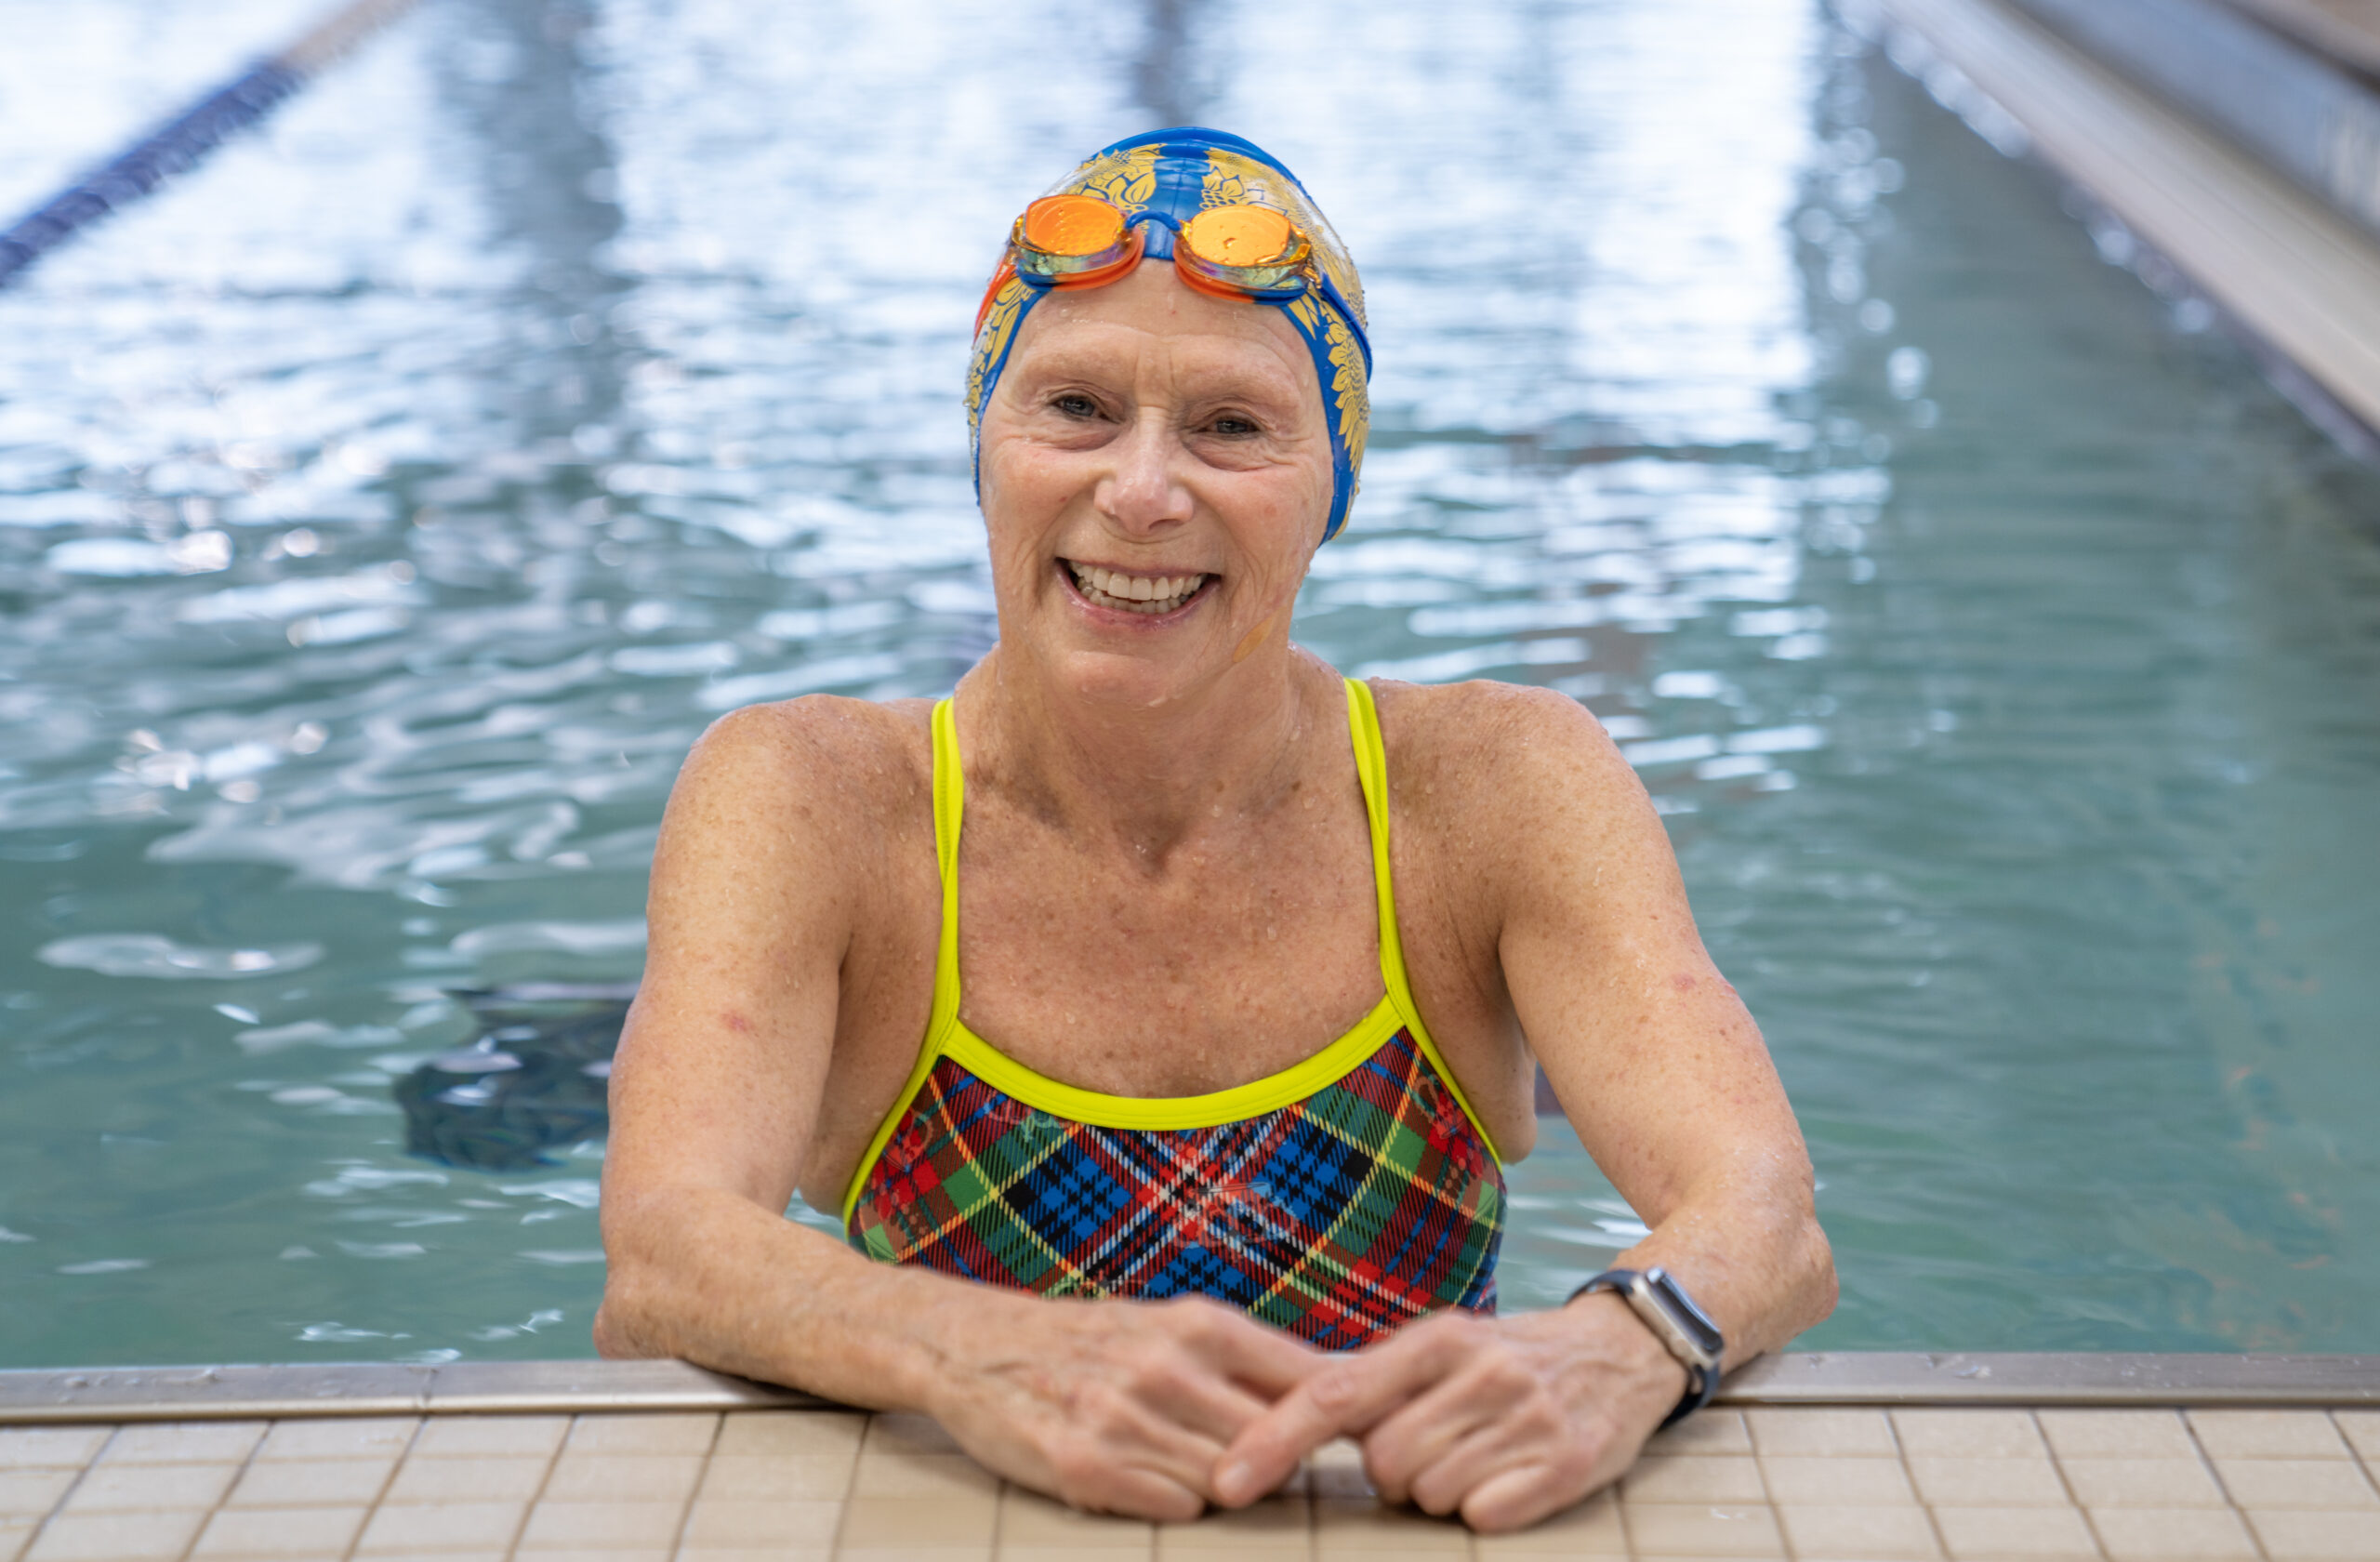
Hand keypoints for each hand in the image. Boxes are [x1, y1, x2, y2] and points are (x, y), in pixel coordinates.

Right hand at [926, 1291, 1325, 1521]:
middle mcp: (1168, 1367)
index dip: (1344, 1417)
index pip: (1311, 1382)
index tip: (1368, 1435)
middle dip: (1274, 1463)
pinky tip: (1140, 1475)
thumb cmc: (1091, 1341)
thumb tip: (1339, 1396)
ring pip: (1227, 1485)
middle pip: (1275, 1448)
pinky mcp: (1087, 1466)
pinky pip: (1175, 1509)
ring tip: (1178, 1456)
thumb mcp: (1173, 1326)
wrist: (975, 1346)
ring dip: (1219, 1486)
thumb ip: (1247, 1362)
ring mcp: (1127, 1419)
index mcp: (1202, 1325)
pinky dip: (1171, 1502)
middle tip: (1252, 1459)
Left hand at [1210, 1295, 1688, 1531]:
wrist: (1626, 1351)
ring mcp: (1524, 1416)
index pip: (1334, 1393)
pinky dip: (1486, 1510)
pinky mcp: (1566, 1464)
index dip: (1272, 1440)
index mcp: (1435, 1338)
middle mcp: (1477, 1370)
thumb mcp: (1442, 1348)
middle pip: (1382, 1463)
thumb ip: (1372, 1381)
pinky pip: (1484, 1517)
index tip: (1226, 1483)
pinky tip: (1510, 1476)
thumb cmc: (1510, 1359)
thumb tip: (1276, 1416)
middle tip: (1437, 1447)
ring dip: (1442, 1491)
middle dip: (1395, 1473)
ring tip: (1479, 1455)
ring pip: (1431, 1494)